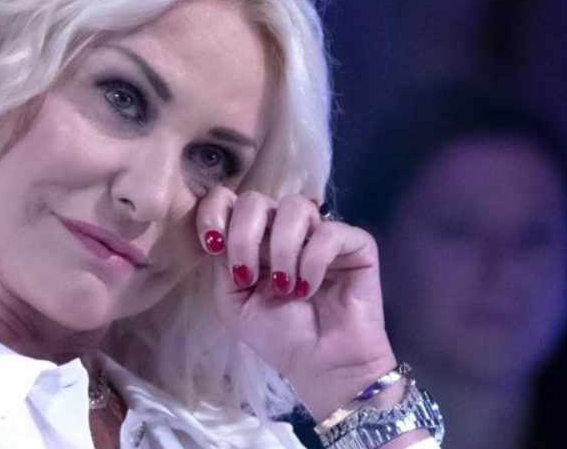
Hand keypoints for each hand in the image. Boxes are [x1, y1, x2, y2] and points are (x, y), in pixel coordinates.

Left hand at [195, 187, 397, 419]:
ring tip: (285, 287)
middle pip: (255, 199)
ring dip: (281, 249)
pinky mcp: (354, 244)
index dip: (214, 210)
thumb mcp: (234, 303)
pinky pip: (329, 232)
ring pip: (294, 206)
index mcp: (254, 239)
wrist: (323, 366)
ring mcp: (320, 232)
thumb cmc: (279, 336)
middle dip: (244, 236)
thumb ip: (223, 264)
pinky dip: (313, 261)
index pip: (228, 199)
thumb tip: (222, 232)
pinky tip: (309, 288)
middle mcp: (284, 229)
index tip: (212, 243)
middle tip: (247, 276)